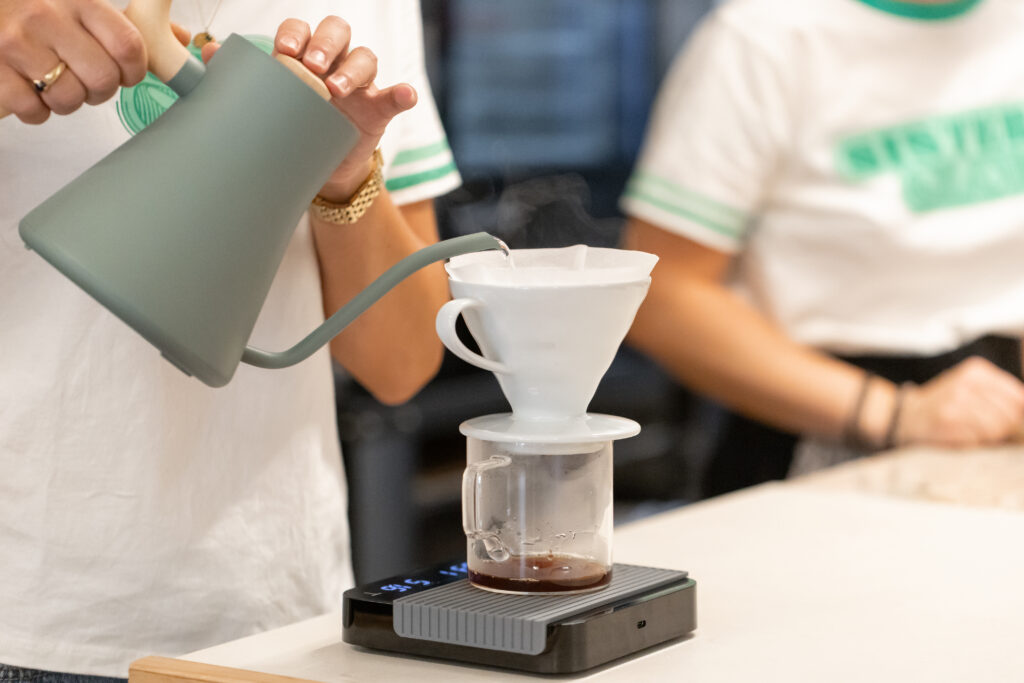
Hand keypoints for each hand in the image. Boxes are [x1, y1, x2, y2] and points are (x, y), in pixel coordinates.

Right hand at [0, 0, 148, 122]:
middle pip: (103, 79)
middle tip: (85, 82)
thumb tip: (182, 38)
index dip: (135, 71)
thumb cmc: (35, 11)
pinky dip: (35, 111)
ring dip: (67, 102)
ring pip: (70, 99)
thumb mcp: (79, 5)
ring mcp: (15, 43)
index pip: (129, 45)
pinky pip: (33, 110)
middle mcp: (46, 16)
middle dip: (100, 91)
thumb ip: (125, 24)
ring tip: (53, 84)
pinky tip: (27, 90)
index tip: (125, 75)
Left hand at [202, 16, 416, 201]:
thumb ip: (245, 79)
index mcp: (306, 55)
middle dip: (324, 44)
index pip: (303, 29)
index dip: (295, 34)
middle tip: (311, 66)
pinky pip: (395, 96)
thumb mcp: (271, 105)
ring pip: (365, 58)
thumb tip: (208, 52)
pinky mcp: (380, 109)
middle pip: (337, 32)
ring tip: (337, 88)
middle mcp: (335, 62)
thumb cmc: (295, 126)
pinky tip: (404, 95)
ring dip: (353, 68)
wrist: (321, 168)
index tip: (282, 51)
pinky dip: (402, 94)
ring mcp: (361, 85)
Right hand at [897, 356, 1023, 447]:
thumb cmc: (946, 404)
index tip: (1010, 422)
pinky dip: (975, 441)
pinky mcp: (947, 420)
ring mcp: (955, 401)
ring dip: (990, 436)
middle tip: (992, 430)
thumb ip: (1000, 395)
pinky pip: (978, 437)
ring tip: (975, 432)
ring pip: (996, 427)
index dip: (1018, 414)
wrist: (909, 415)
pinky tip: (963, 434)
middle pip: (1009, 413)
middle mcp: (966, 383)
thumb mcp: (971, 387)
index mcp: (976, 371)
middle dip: (1006, 427)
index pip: (1017, 396)